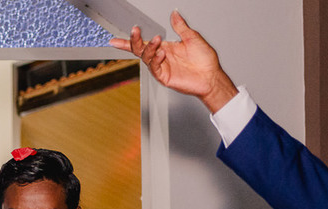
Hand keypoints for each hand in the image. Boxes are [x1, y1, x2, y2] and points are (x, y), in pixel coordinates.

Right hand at [109, 11, 238, 112]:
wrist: (211, 76)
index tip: (116, 39)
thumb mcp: (192, 37)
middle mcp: (160, 57)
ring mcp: (161, 67)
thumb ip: (180, 26)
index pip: (143, 43)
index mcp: (165, 47)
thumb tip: (174, 13)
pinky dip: (156, 59)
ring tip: (157, 40)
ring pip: (146, 57)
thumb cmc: (204, 60)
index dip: (129, 41)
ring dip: (149, 47)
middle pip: (140, 49)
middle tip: (135, 31)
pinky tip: (162, 52)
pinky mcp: (164, 77)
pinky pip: (154, 67)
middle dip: (134, 41)